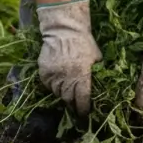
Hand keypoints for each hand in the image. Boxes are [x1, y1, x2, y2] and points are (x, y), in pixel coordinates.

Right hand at [36, 0, 100, 114]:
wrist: (64, 30)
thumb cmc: (84, 43)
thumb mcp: (96, 59)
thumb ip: (95, 74)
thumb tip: (98, 90)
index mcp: (82, 76)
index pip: (82, 100)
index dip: (84, 109)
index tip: (85, 113)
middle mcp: (66, 78)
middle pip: (68, 99)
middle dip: (73, 104)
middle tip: (76, 105)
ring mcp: (54, 75)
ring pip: (57, 93)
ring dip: (63, 94)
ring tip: (67, 91)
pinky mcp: (44, 71)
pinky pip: (48, 85)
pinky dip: (53, 86)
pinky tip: (58, 82)